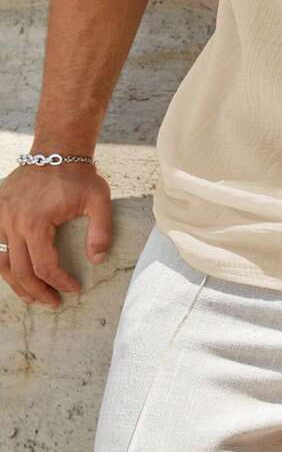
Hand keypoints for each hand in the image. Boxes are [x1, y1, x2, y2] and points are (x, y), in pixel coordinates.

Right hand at [0, 161, 111, 307]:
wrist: (56, 150)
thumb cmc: (79, 175)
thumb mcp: (99, 200)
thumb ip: (101, 230)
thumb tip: (97, 260)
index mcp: (36, 222)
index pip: (44, 266)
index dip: (59, 282)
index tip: (74, 288)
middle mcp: (12, 222)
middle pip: (19, 271)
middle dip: (38, 292)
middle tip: (54, 302)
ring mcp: (1, 216)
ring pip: (1, 262)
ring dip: (16, 284)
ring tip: (32, 296)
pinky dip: (4, 262)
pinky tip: (15, 271)